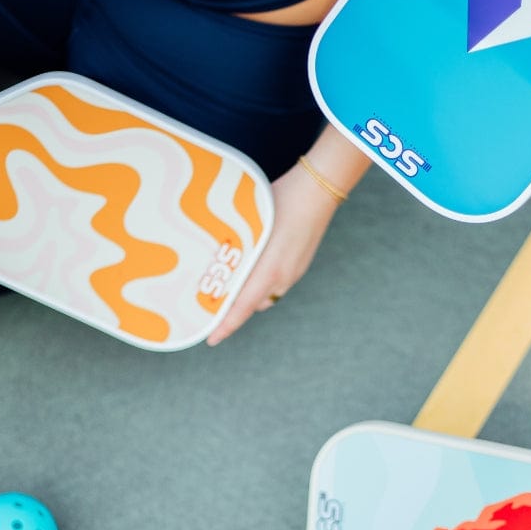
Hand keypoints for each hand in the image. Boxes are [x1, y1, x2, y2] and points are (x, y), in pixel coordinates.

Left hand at [205, 159, 340, 344]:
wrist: (318, 190)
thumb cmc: (282, 201)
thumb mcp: (252, 225)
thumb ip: (237, 248)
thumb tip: (217, 259)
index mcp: (268, 272)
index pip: (241, 308)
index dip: (225, 326)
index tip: (212, 339)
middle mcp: (282, 278)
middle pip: (252, 305)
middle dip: (234, 307)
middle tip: (212, 302)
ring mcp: (294, 272)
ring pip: (265, 294)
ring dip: (249, 293)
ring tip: (230, 282)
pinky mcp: (300, 264)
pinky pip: (276, 283)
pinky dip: (262, 281)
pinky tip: (253, 265)